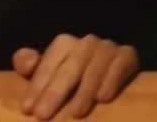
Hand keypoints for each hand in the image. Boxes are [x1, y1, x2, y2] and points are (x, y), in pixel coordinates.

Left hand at [13, 34, 137, 119]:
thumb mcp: (45, 74)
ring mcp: (109, 47)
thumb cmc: (66, 81)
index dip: (38, 85)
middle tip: (43, 115)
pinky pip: (121, 63)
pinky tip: (104, 98)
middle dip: (56, 92)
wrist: (104, 81)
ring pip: (96, 66)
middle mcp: (88, 42)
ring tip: (76, 113)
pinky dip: (112, 80)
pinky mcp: (128, 55)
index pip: (50, 62)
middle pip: (71, 65)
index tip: (28, 109)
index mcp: (65, 43)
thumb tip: (28, 65)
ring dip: (85, 90)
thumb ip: (27, 64)